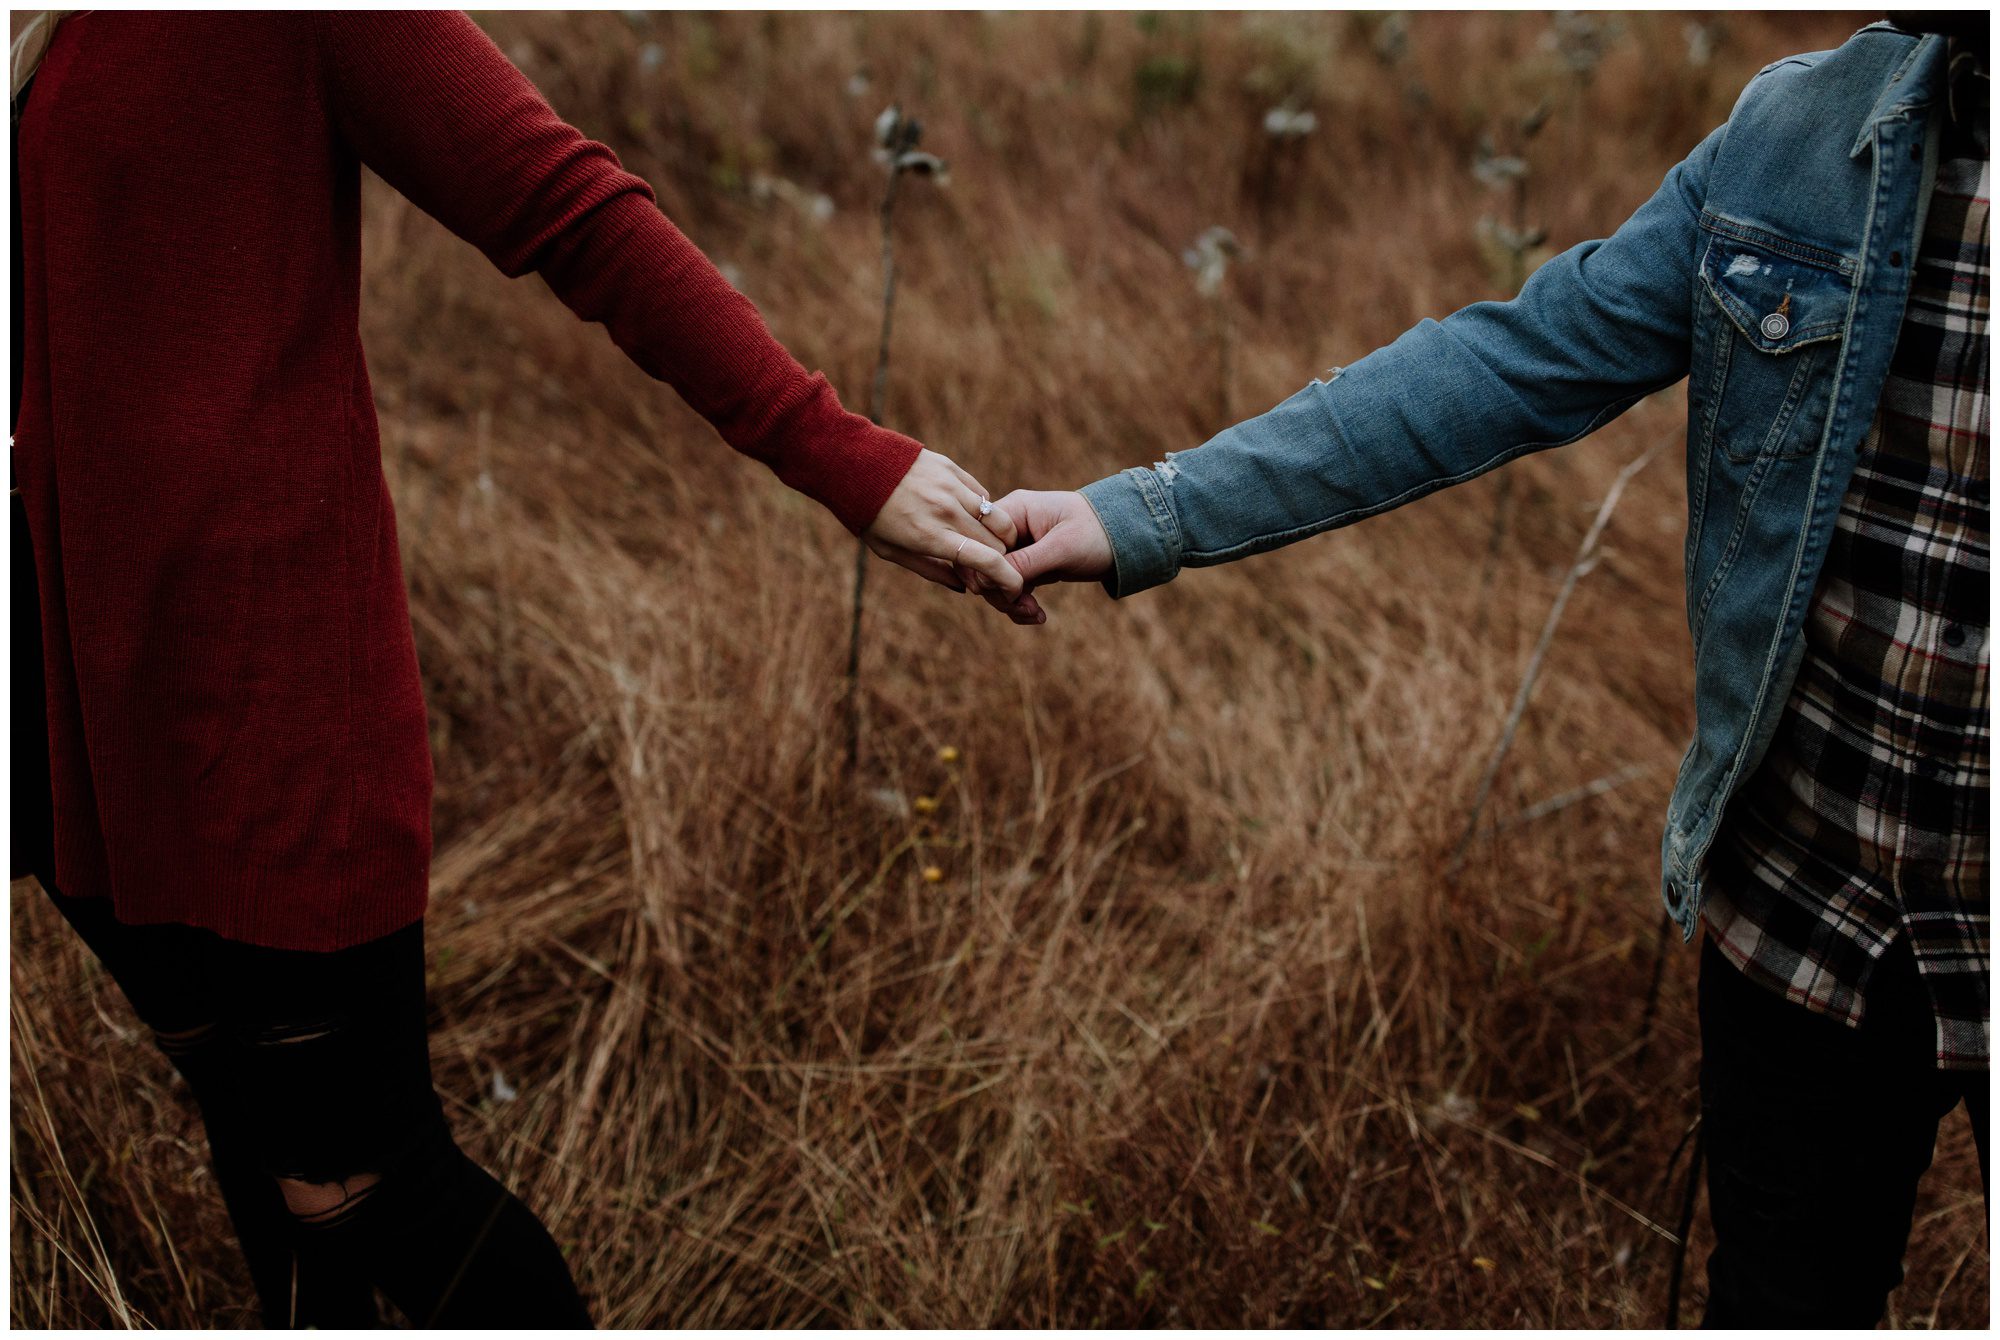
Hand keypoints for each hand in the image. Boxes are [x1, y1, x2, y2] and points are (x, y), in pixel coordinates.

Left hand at [863, 448, 1025, 600]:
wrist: (853, 465)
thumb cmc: (869, 515)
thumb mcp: (891, 551)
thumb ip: (931, 571)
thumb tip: (964, 586)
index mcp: (930, 536)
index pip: (985, 560)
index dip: (1008, 578)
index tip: (1015, 588)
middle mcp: (945, 511)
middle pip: (997, 541)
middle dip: (1002, 559)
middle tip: (991, 567)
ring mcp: (950, 487)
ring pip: (997, 516)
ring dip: (1000, 535)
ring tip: (987, 542)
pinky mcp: (951, 469)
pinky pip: (982, 494)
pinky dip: (984, 511)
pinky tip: (970, 517)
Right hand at [980, 489, 1113, 623]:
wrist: (1126, 538)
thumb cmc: (1097, 532)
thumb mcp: (1062, 548)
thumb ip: (1024, 562)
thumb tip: (987, 580)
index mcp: (1013, 511)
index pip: (978, 539)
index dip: (985, 568)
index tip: (1009, 589)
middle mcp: (1010, 528)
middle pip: (982, 564)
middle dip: (999, 591)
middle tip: (1023, 607)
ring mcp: (1018, 547)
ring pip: (994, 581)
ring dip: (1011, 603)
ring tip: (1036, 614)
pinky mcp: (1027, 564)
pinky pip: (1010, 589)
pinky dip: (1020, 605)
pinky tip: (1038, 616)